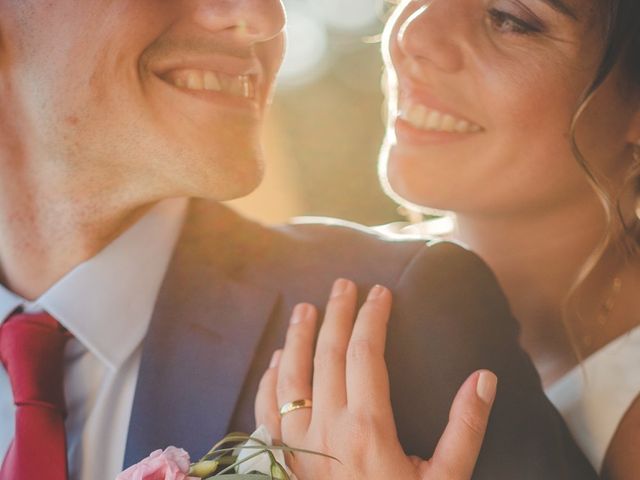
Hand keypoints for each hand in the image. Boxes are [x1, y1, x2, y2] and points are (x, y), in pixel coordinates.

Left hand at [254, 278, 497, 479]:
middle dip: (337, 313)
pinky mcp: (280, 460)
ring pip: (290, 375)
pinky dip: (270, 378)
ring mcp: (296, 444)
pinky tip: (276, 360)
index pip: (365, 353)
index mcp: (367, 429)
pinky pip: (266, 410)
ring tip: (306, 308)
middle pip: (327, 353)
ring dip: (298, 336)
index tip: (380, 292)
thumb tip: (483, 378)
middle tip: (343, 284)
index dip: (372, 317)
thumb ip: (464, 427)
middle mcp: (326, 428)